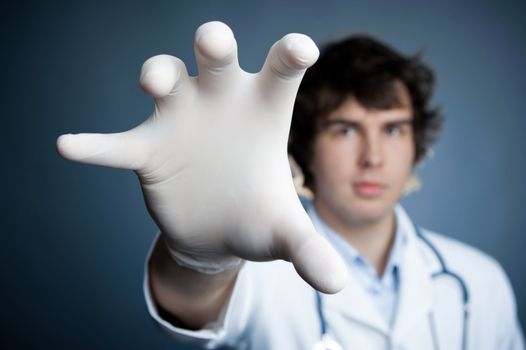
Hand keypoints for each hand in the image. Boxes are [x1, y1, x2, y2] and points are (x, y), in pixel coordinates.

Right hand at [56, 21, 346, 293]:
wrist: (217, 231)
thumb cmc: (257, 216)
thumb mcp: (285, 233)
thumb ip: (309, 250)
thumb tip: (337, 284)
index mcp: (263, 112)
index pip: (280, 72)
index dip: (289, 54)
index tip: (300, 48)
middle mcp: (220, 104)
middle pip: (215, 58)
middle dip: (212, 44)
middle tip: (212, 41)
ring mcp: (180, 122)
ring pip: (165, 80)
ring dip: (157, 75)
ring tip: (154, 84)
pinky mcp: (147, 150)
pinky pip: (116, 144)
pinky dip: (95, 146)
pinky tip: (71, 146)